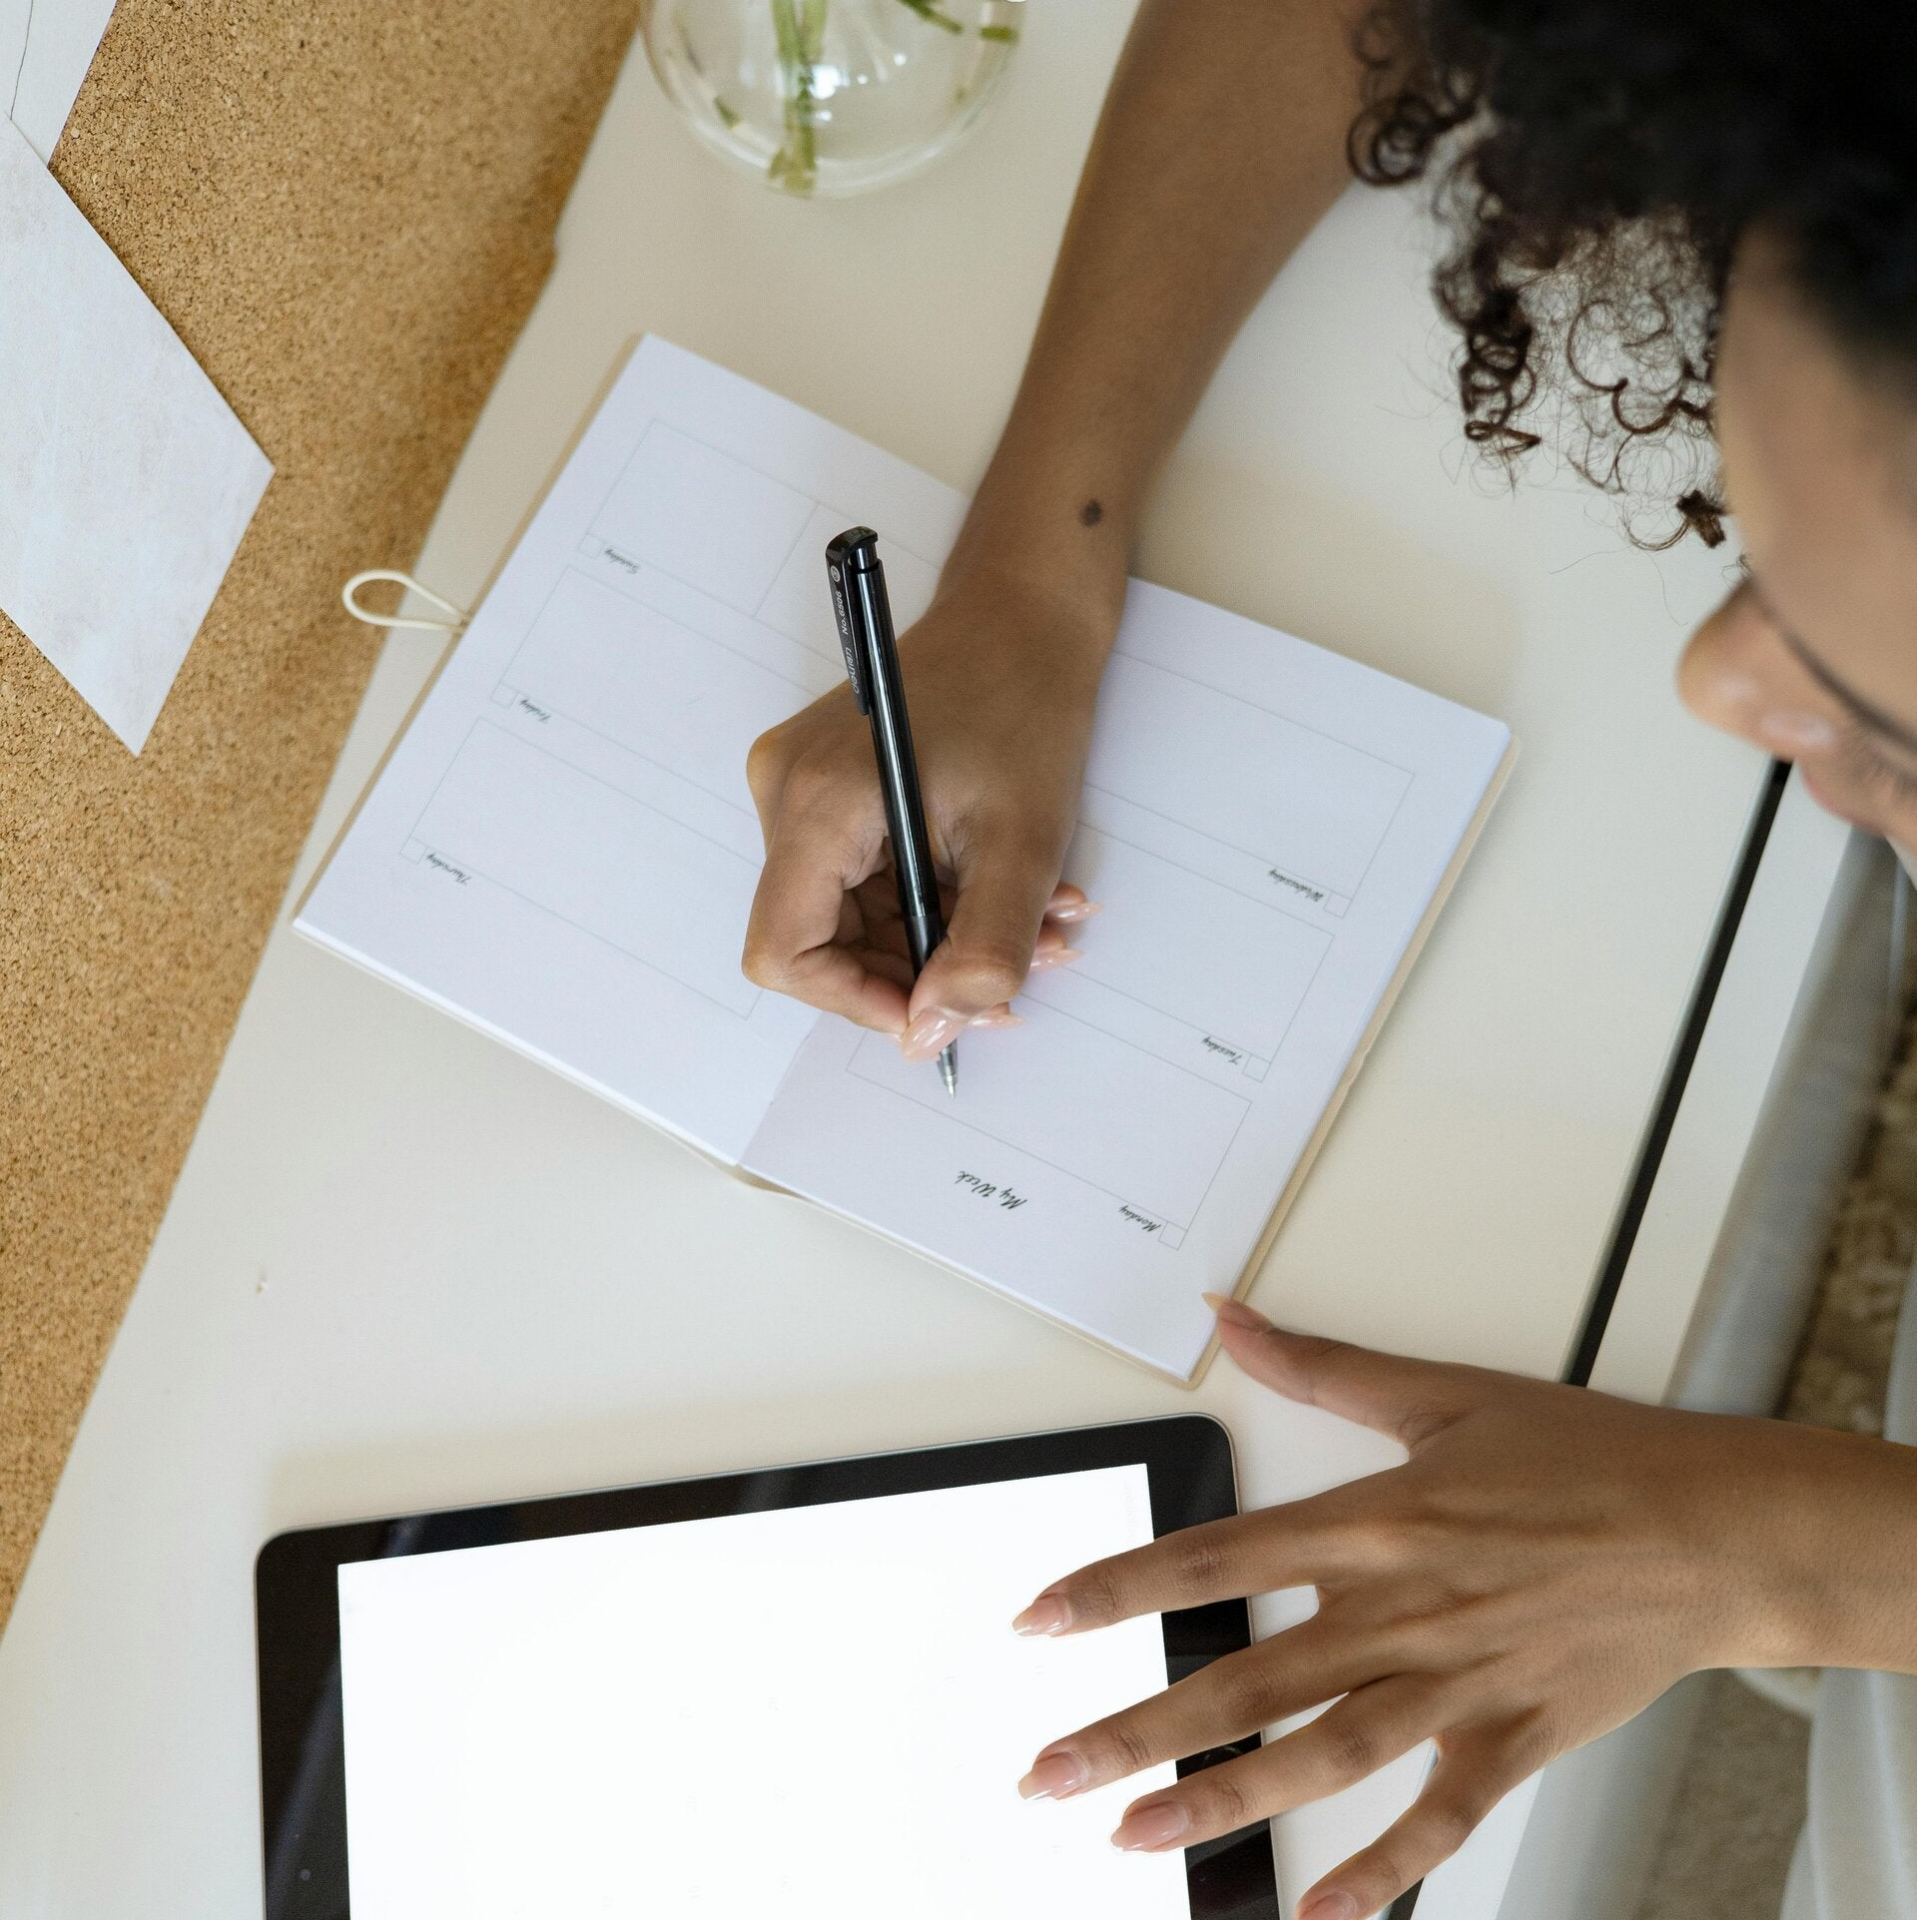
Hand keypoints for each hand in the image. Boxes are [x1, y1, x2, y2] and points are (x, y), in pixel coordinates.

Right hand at [743, 565, 1115, 1054]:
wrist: (1022, 615)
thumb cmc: (1023, 702)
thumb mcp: (1023, 845)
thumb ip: (983, 951)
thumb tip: (933, 1032)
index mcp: (819, 803)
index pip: (784, 951)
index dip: (854, 1001)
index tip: (931, 1013)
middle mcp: (786, 795)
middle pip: (818, 939)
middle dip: (916, 974)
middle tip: (1015, 972)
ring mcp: (798, 789)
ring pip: (847, 917)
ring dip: (935, 940)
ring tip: (1029, 923)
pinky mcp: (825, 789)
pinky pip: (861, 880)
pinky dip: (928, 903)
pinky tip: (993, 888)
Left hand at [1013, 1296, 1917, 1918]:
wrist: (1715, 1529)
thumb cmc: (1586, 1458)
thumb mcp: (1441, 1390)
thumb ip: (1321, 1363)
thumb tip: (1234, 1316)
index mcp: (1373, 1523)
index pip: (1213, 1558)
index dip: (1115, 1589)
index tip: (1039, 1619)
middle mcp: (1399, 1612)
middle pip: (1244, 1681)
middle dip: (1135, 1732)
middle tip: (1048, 1771)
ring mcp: (1454, 1686)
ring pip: (1317, 1759)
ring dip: (1224, 1806)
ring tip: (1137, 1839)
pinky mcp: (1510, 1741)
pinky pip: (1436, 1822)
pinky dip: (1380, 1875)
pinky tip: (1319, 1913)